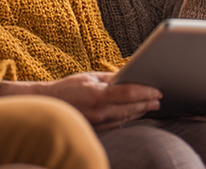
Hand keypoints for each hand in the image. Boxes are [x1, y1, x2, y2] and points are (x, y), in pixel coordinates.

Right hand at [0, 72, 161, 129]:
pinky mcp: (97, 130)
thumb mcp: (88, 77)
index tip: (157, 90)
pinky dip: (128, 117)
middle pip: (130, 108)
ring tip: (151, 105)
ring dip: (140, 111)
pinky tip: (134, 113)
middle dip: (146, 103)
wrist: (46, 106)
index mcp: (97, 95)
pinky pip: (117, 124)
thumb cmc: (66, 89)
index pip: (128, 94)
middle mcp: (99, 112)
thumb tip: (128, 75)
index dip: (145, 92)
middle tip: (159, 98)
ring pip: (126, 118)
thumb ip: (109, 78)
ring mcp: (98, 123)